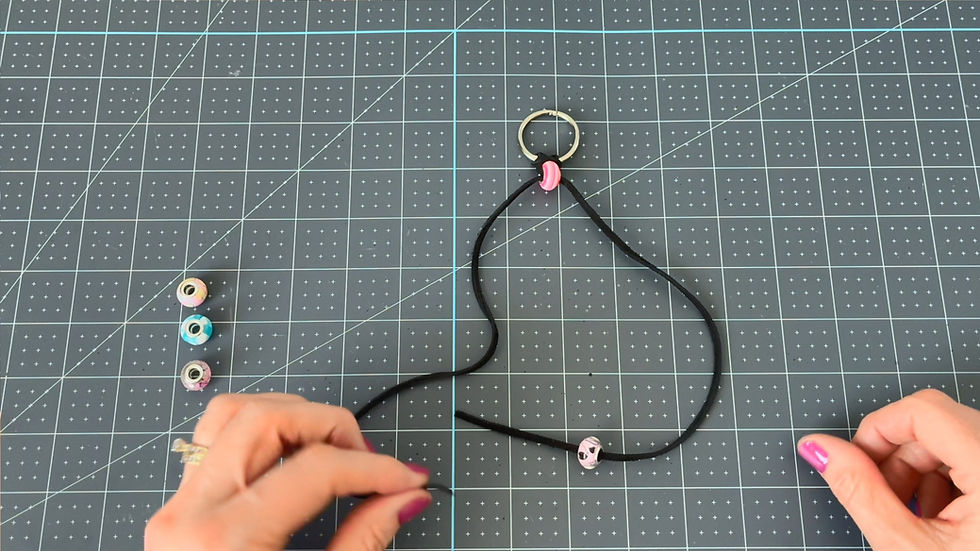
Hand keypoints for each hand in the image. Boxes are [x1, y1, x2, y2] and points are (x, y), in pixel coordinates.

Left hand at [145, 393, 431, 550]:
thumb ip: (363, 542)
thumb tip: (407, 498)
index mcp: (227, 539)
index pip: (317, 467)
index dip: (375, 468)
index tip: (408, 480)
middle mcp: (190, 511)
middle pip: (268, 419)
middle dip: (331, 426)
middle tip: (368, 464)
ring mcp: (175, 507)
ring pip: (232, 414)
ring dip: (292, 417)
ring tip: (331, 452)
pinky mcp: (176, 510)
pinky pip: (214, 440)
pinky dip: (259, 431)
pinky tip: (292, 458)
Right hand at [799, 388, 979, 549]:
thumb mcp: (906, 547)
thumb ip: (858, 490)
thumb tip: (821, 449)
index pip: (922, 410)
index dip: (878, 431)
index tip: (855, 463)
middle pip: (938, 425)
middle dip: (899, 460)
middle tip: (884, 504)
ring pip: (956, 443)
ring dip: (923, 475)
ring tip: (918, 523)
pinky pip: (976, 462)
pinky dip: (951, 485)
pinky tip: (945, 526)